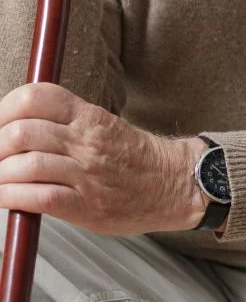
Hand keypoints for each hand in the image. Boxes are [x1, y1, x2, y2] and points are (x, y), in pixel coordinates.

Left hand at [0, 83, 205, 234]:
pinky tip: (8, 197)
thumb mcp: (103, 125)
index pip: (36, 97)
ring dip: (1, 175)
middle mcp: (85, 140)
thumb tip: (20, 123)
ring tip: (2, 179)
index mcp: (89, 116)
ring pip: (24, 165)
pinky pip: (37, 197)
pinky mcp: (85, 205)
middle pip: (21, 132)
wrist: (173, 182)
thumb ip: (65, 123)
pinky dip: (12, 197)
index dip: (4, 109)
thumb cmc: (135, 157)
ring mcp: (85, 172)